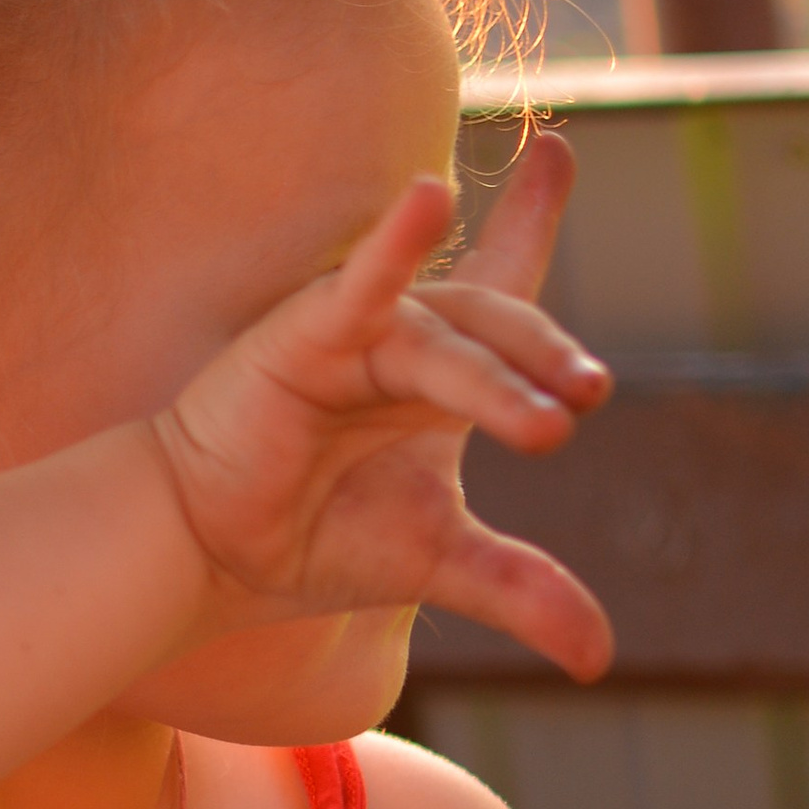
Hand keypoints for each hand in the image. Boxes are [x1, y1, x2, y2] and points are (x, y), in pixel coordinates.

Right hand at [148, 138, 614, 681]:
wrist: (207, 560)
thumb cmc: (310, 539)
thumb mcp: (438, 561)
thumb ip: (521, 589)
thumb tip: (601, 657)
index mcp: (439, 380)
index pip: (503, 285)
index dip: (535, 218)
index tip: (560, 151)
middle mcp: (402, 344)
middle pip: (494, 323)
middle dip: (545, 355)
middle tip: (589, 396)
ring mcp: (354, 334)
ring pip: (445, 337)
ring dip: (498, 374)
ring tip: (551, 420)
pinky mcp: (302, 338)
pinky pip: (358, 288)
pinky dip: (391, 248)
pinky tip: (429, 201)